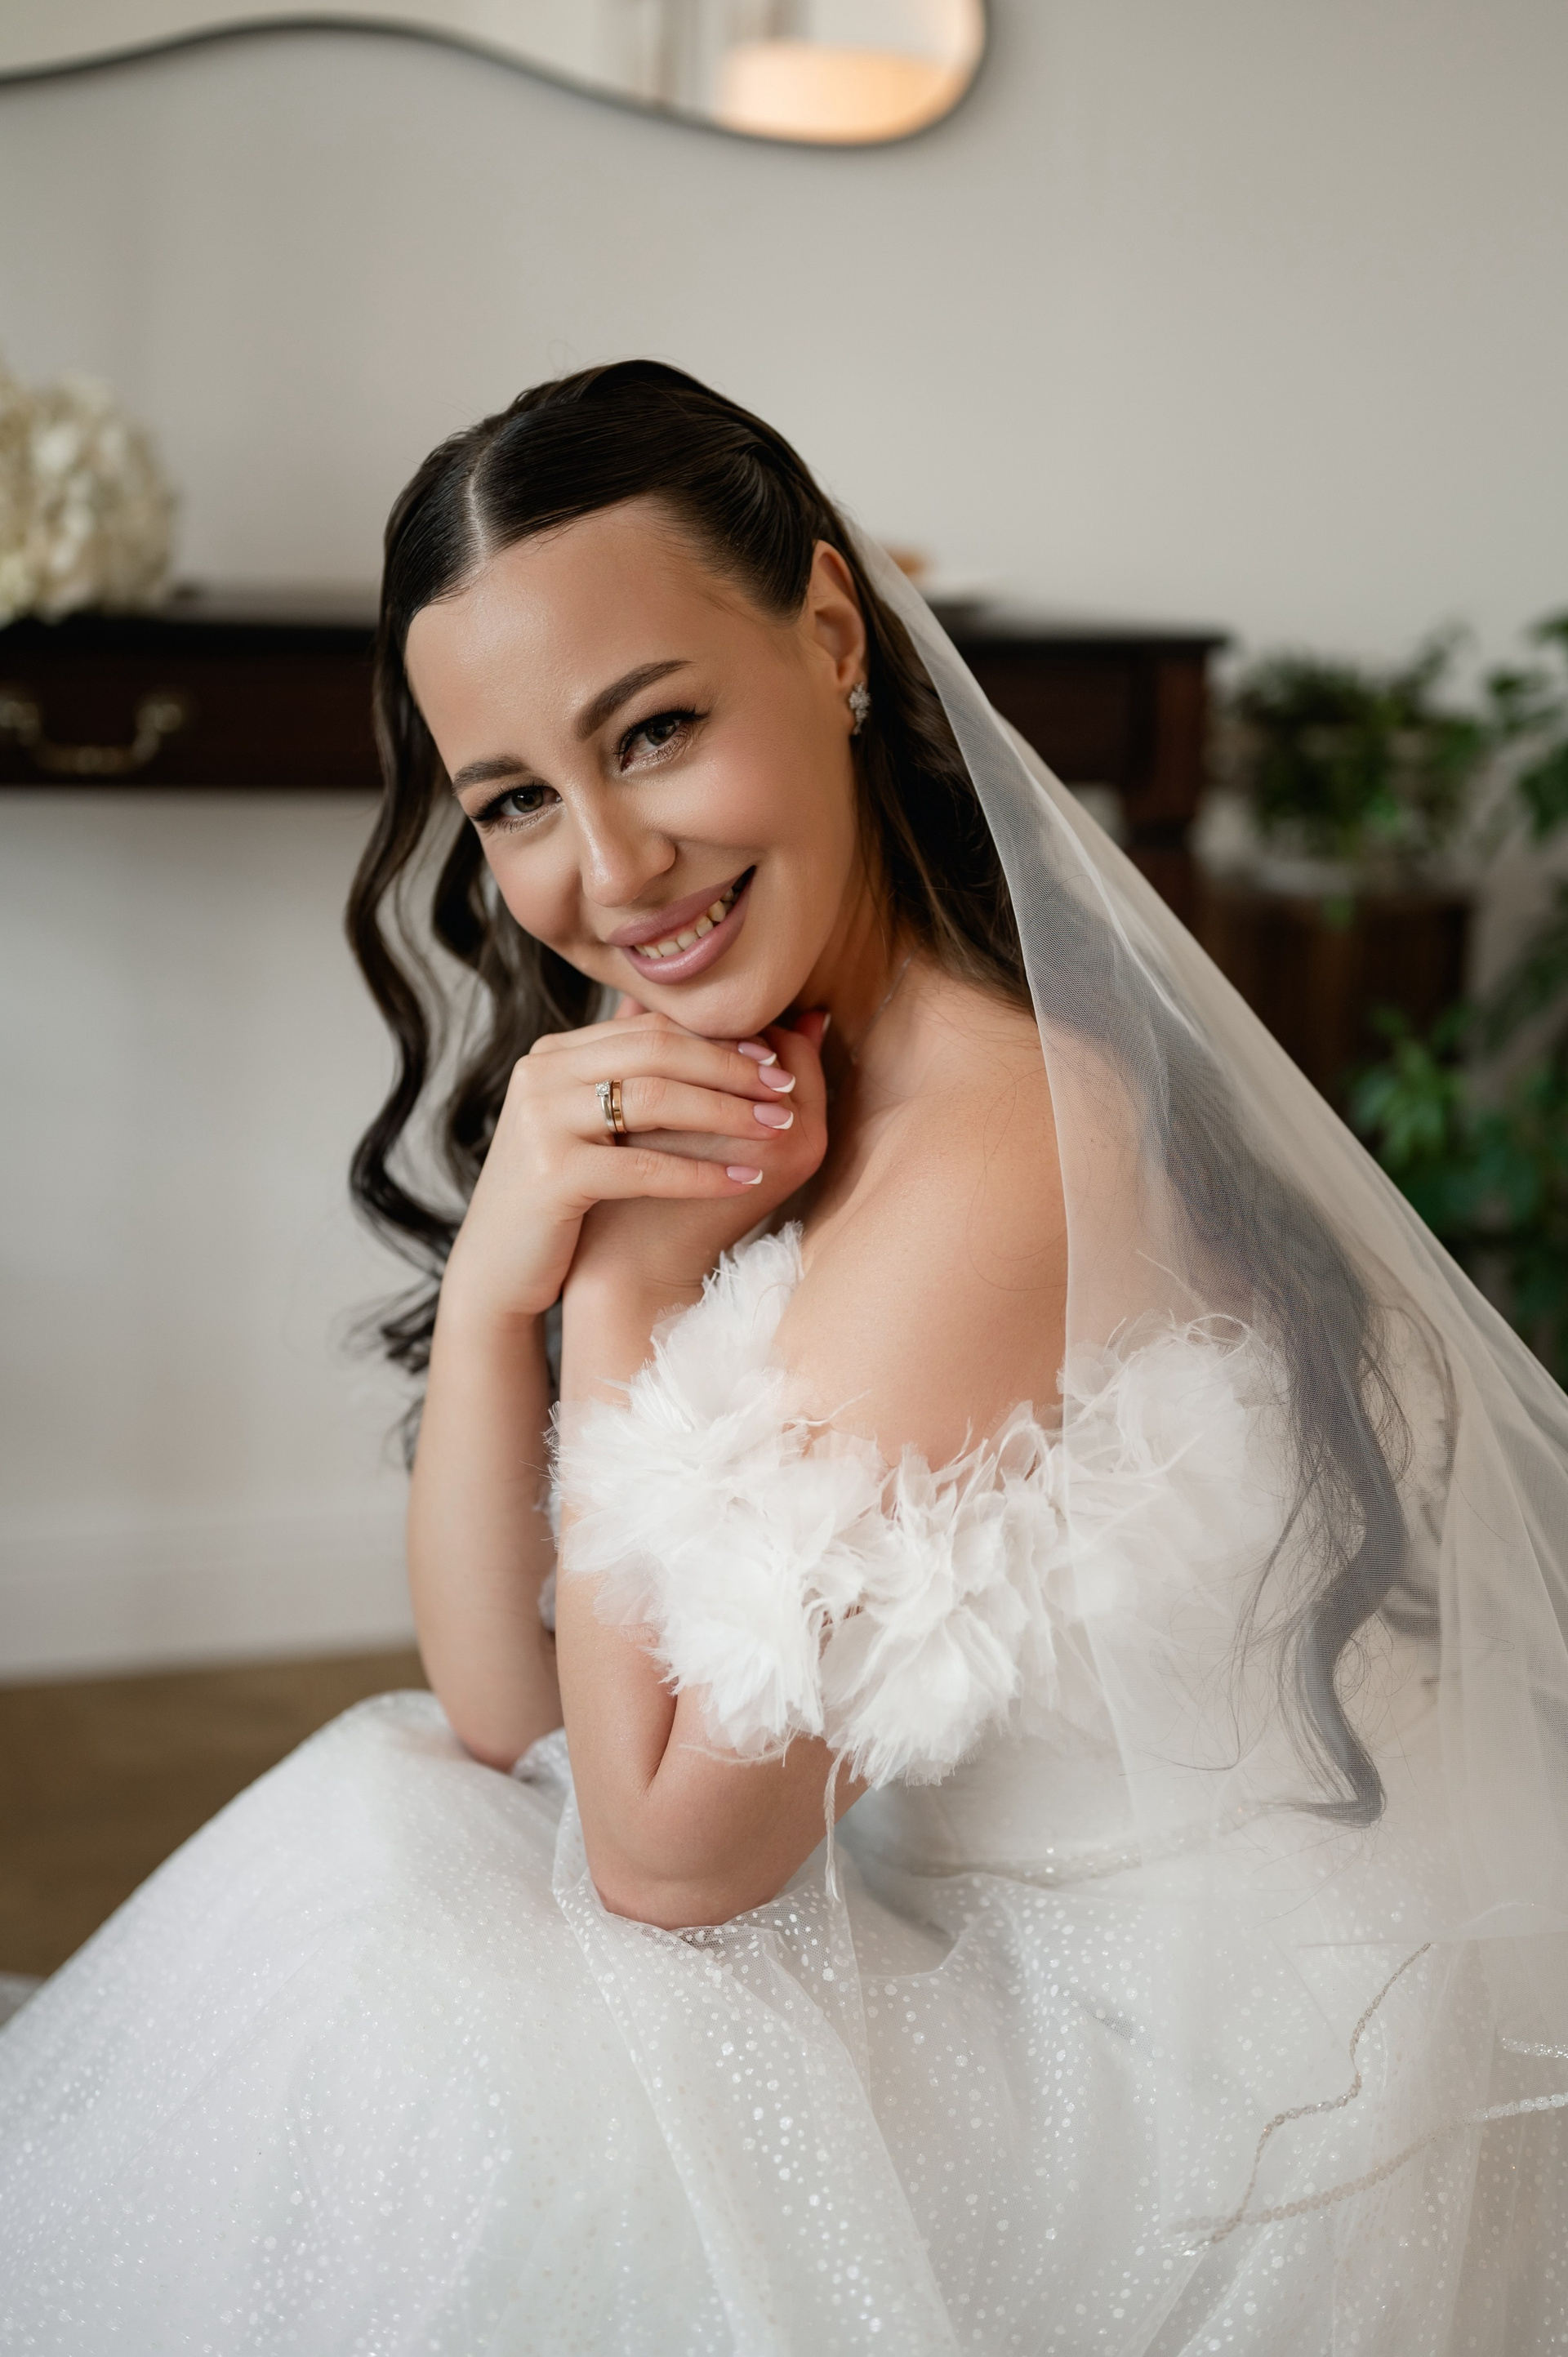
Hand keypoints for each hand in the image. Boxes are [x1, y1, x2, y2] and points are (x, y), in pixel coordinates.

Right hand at [438, 1007, 827, 1327]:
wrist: (496, 1269)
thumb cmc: (562, 1196)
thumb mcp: (594, 1127)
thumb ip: (636, 1079)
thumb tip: (722, 1038)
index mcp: (554, 1054)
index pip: (650, 1026)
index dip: (717, 1038)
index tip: (774, 1056)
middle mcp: (541, 1074)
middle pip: (656, 1049)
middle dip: (730, 1066)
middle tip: (785, 1086)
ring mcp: (541, 1122)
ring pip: (655, 1099)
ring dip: (727, 1112)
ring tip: (779, 1126)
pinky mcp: (551, 1175)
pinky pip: (644, 1166)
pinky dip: (701, 1172)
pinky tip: (746, 1180)